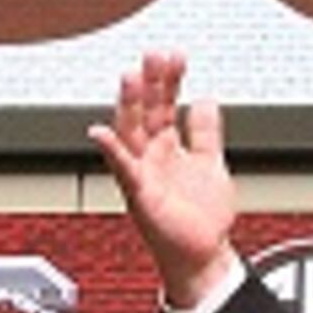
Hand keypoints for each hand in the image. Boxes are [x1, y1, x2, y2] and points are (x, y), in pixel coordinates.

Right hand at [89, 50, 239, 308]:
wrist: (203, 258)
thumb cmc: (201, 218)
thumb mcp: (210, 163)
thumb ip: (205, 132)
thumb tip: (205, 100)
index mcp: (167, 148)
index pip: (164, 105)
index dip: (168, 81)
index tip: (174, 56)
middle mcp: (151, 158)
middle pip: (146, 112)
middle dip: (148, 84)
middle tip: (153, 55)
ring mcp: (143, 176)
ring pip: (130, 134)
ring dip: (128, 106)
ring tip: (129, 78)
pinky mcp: (140, 197)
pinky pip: (124, 171)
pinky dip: (113, 152)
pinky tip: (102, 133)